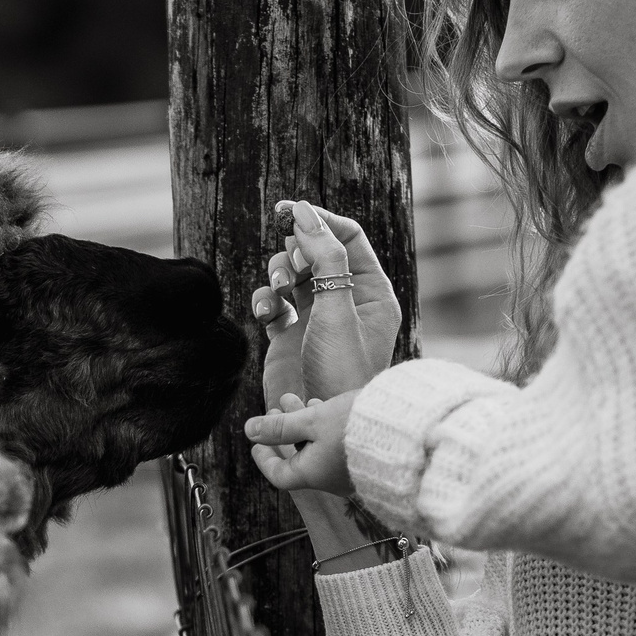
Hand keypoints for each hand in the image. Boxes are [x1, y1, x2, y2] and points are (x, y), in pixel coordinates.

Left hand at [246, 390, 355, 495]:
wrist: (405, 431)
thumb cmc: (355, 427)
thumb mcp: (312, 422)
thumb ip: (280, 427)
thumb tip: (249, 430)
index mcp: (312, 474)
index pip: (279, 474)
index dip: (264, 457)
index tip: (256, 441)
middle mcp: (330, 479)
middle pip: (298, 457)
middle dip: (285, 430)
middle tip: (276, 406)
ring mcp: (349, 472)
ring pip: (318, 448)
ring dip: (304, 424)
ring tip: (297, 399)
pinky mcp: (365, 460)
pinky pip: (337, 447)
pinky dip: (325, 429)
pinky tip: (325, 408)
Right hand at [251, 202, 399, 412]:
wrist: (321, 426)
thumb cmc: (341, 370)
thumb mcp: (337, 308)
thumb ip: (324, 257)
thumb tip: (305, 212)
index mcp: (371, 292)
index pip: (347, 238)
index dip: (318, 220)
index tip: (287, 209)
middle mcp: (344, 301)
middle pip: (315, 252)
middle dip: (295, 250)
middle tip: (288, 266)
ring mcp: (315, 319)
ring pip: (290, 275)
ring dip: (277, 273)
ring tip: (277, 289)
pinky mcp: (288, 336)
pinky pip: (273, 303)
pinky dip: (265, 301)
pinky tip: (266, 312)